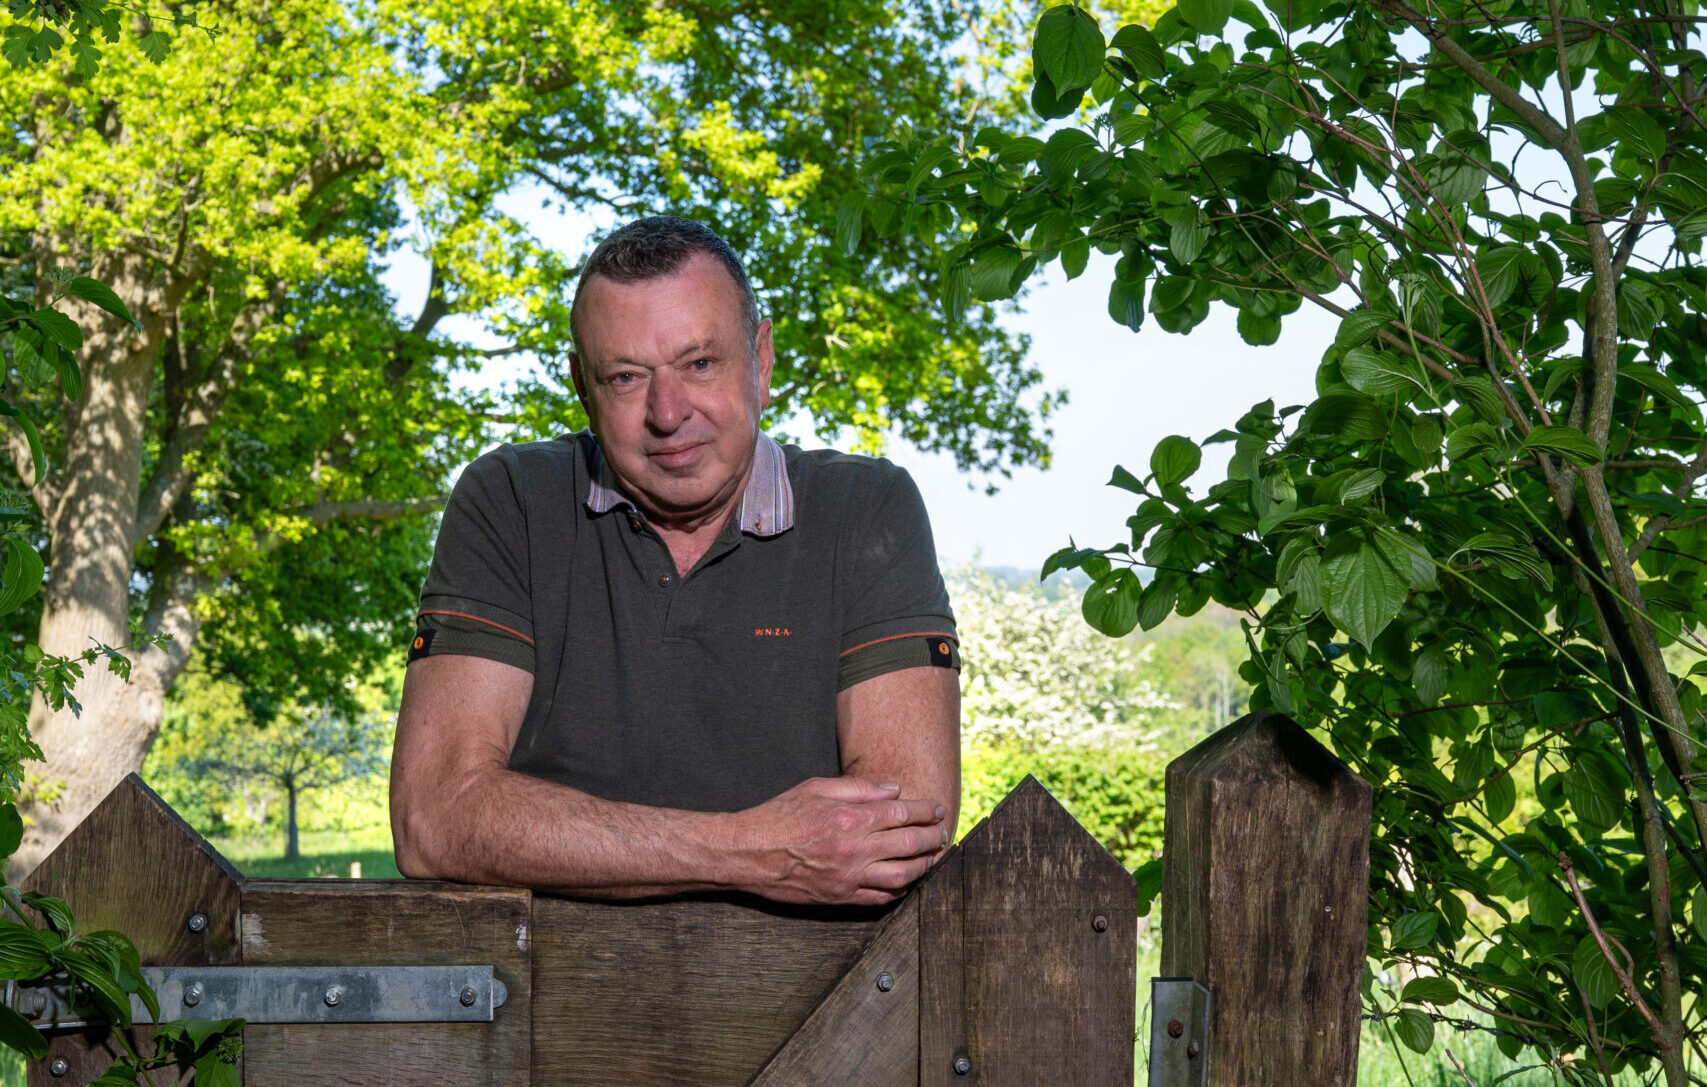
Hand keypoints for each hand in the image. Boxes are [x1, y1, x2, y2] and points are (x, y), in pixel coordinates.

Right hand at [732, 776, 948, 905]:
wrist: (749, 853)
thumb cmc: (780, 815)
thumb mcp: (817, 788)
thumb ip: (859, 788)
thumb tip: (894, 791)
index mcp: (850, 818)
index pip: (903, 814)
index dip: (927, 811)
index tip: (938, 809)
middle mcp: (855, 849)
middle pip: (910, 844)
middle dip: (933, 838)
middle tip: (942, 833)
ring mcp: (849, 877)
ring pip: (902, 875)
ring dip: (923, 866)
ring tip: (931, 858)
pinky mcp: (840, 897)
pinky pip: (880, 898)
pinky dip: (899, 890)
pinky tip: (906, 882)